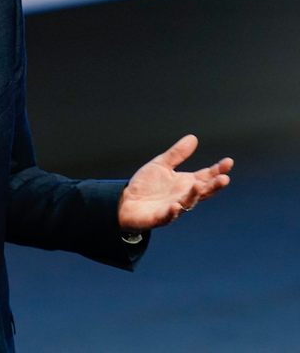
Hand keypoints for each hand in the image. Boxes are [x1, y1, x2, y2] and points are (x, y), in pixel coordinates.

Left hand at [118, 135, 232, 230]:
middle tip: (224, 178)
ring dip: (193, 195)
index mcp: (186, 183)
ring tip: (198, 185)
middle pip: (202, 191)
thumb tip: (193, 138)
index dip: (217, 170)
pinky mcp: (160, 217)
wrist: (126, 202)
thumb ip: (177, 154)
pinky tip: (175, 206)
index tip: (228, 162)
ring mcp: (173, 208)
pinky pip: (168, 216)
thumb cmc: (146, 185)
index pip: (206, 176)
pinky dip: (172, 212)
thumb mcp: (161, 165)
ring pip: (187, 203)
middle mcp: (183, 196)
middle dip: (214, 186)